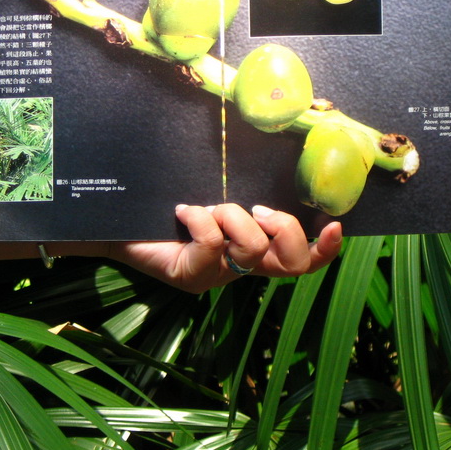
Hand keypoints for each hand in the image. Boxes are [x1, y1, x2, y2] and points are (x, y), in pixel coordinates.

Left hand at [109, 203, 342, 292]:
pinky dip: (200, 218)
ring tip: (206, 208)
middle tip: (256, 210)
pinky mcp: (191, 277)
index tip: (333, 224)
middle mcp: (239, 270)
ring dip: (232, 216)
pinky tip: (182, 210)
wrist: (117, 223)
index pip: (301, 263)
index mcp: (252, 252)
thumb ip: (241, 194)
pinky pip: (213, 244)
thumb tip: (269, 172)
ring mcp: (216, 277)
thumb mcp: (214, 196)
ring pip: (251, 250)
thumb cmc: (168, 206)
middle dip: (283, 228)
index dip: (323, 250)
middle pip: (291, 265)